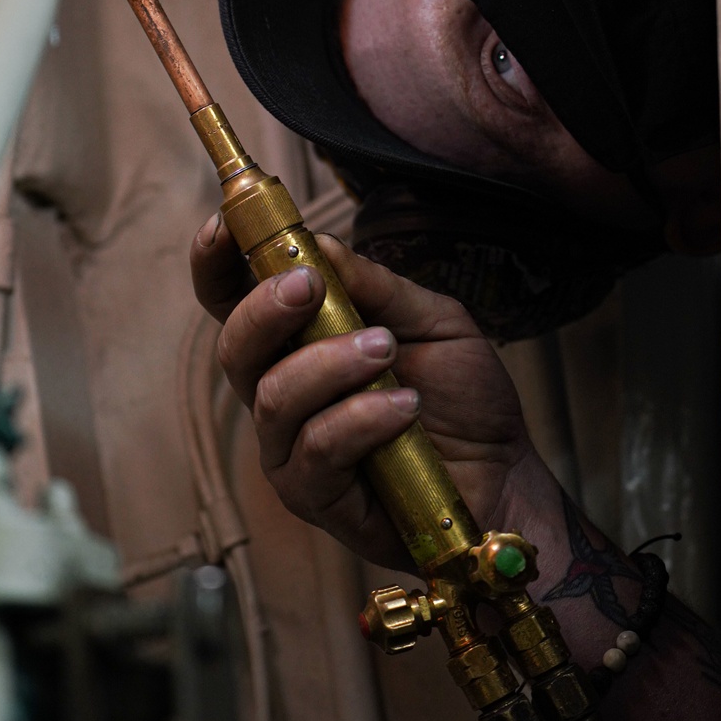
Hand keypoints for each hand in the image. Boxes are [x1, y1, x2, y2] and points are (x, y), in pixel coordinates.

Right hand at [190, 215, 546, 569]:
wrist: (504, 473)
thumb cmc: (462, 396)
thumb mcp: (432, 321)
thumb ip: (375, 286)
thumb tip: (319, 244)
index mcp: (299, 342)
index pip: (233, 300)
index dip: (215, 262)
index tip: (222, 224)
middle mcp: (282, 392)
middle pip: (234, 346)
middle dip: (265, 307)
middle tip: (310, 285)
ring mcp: (290, 448)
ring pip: (275, 396)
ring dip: (331, 363)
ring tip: (387, 350)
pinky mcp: (313, 495)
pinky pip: (316, 449)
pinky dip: (362, 418)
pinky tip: (405, 406)